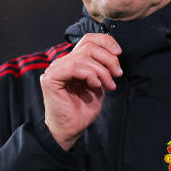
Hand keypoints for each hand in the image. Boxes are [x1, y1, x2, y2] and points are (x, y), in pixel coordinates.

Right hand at [40, 33, 122, 150]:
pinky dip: (90, 75)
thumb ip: (102, 69)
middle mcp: (62, 62)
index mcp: (72, 62)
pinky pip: (75, 67)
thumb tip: (114, 55)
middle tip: (117, 74)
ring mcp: (55, 69)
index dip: (105, 41)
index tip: (119, 53)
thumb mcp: (98, 84)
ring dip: (102, 70)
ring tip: (109, 85)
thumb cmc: (82, 110)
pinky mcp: (51, 78)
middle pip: (88, 46)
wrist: (70, 129)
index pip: (88, 40)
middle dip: (108, 59)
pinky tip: (95, 85)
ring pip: (84, 56)